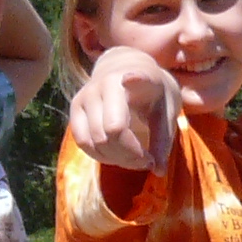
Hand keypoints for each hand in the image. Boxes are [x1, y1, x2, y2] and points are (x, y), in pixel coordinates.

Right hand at [66, 47, 177, 172]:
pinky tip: (118, 155)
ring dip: (116, 159)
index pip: (133, 80)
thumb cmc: (152, 94)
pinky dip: (101, 156)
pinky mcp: (75, 108)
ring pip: (94, 141)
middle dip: (131, 155)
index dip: (133, 79)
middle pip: (110, 132)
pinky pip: (83, 142)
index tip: (129, 78)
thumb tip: (159, 172)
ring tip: (135, 158)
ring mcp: (84, 96)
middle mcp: (102, 84)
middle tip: (149, 160)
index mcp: (133, 77)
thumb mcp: (166, 112)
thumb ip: (163, 140)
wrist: (126, 70)